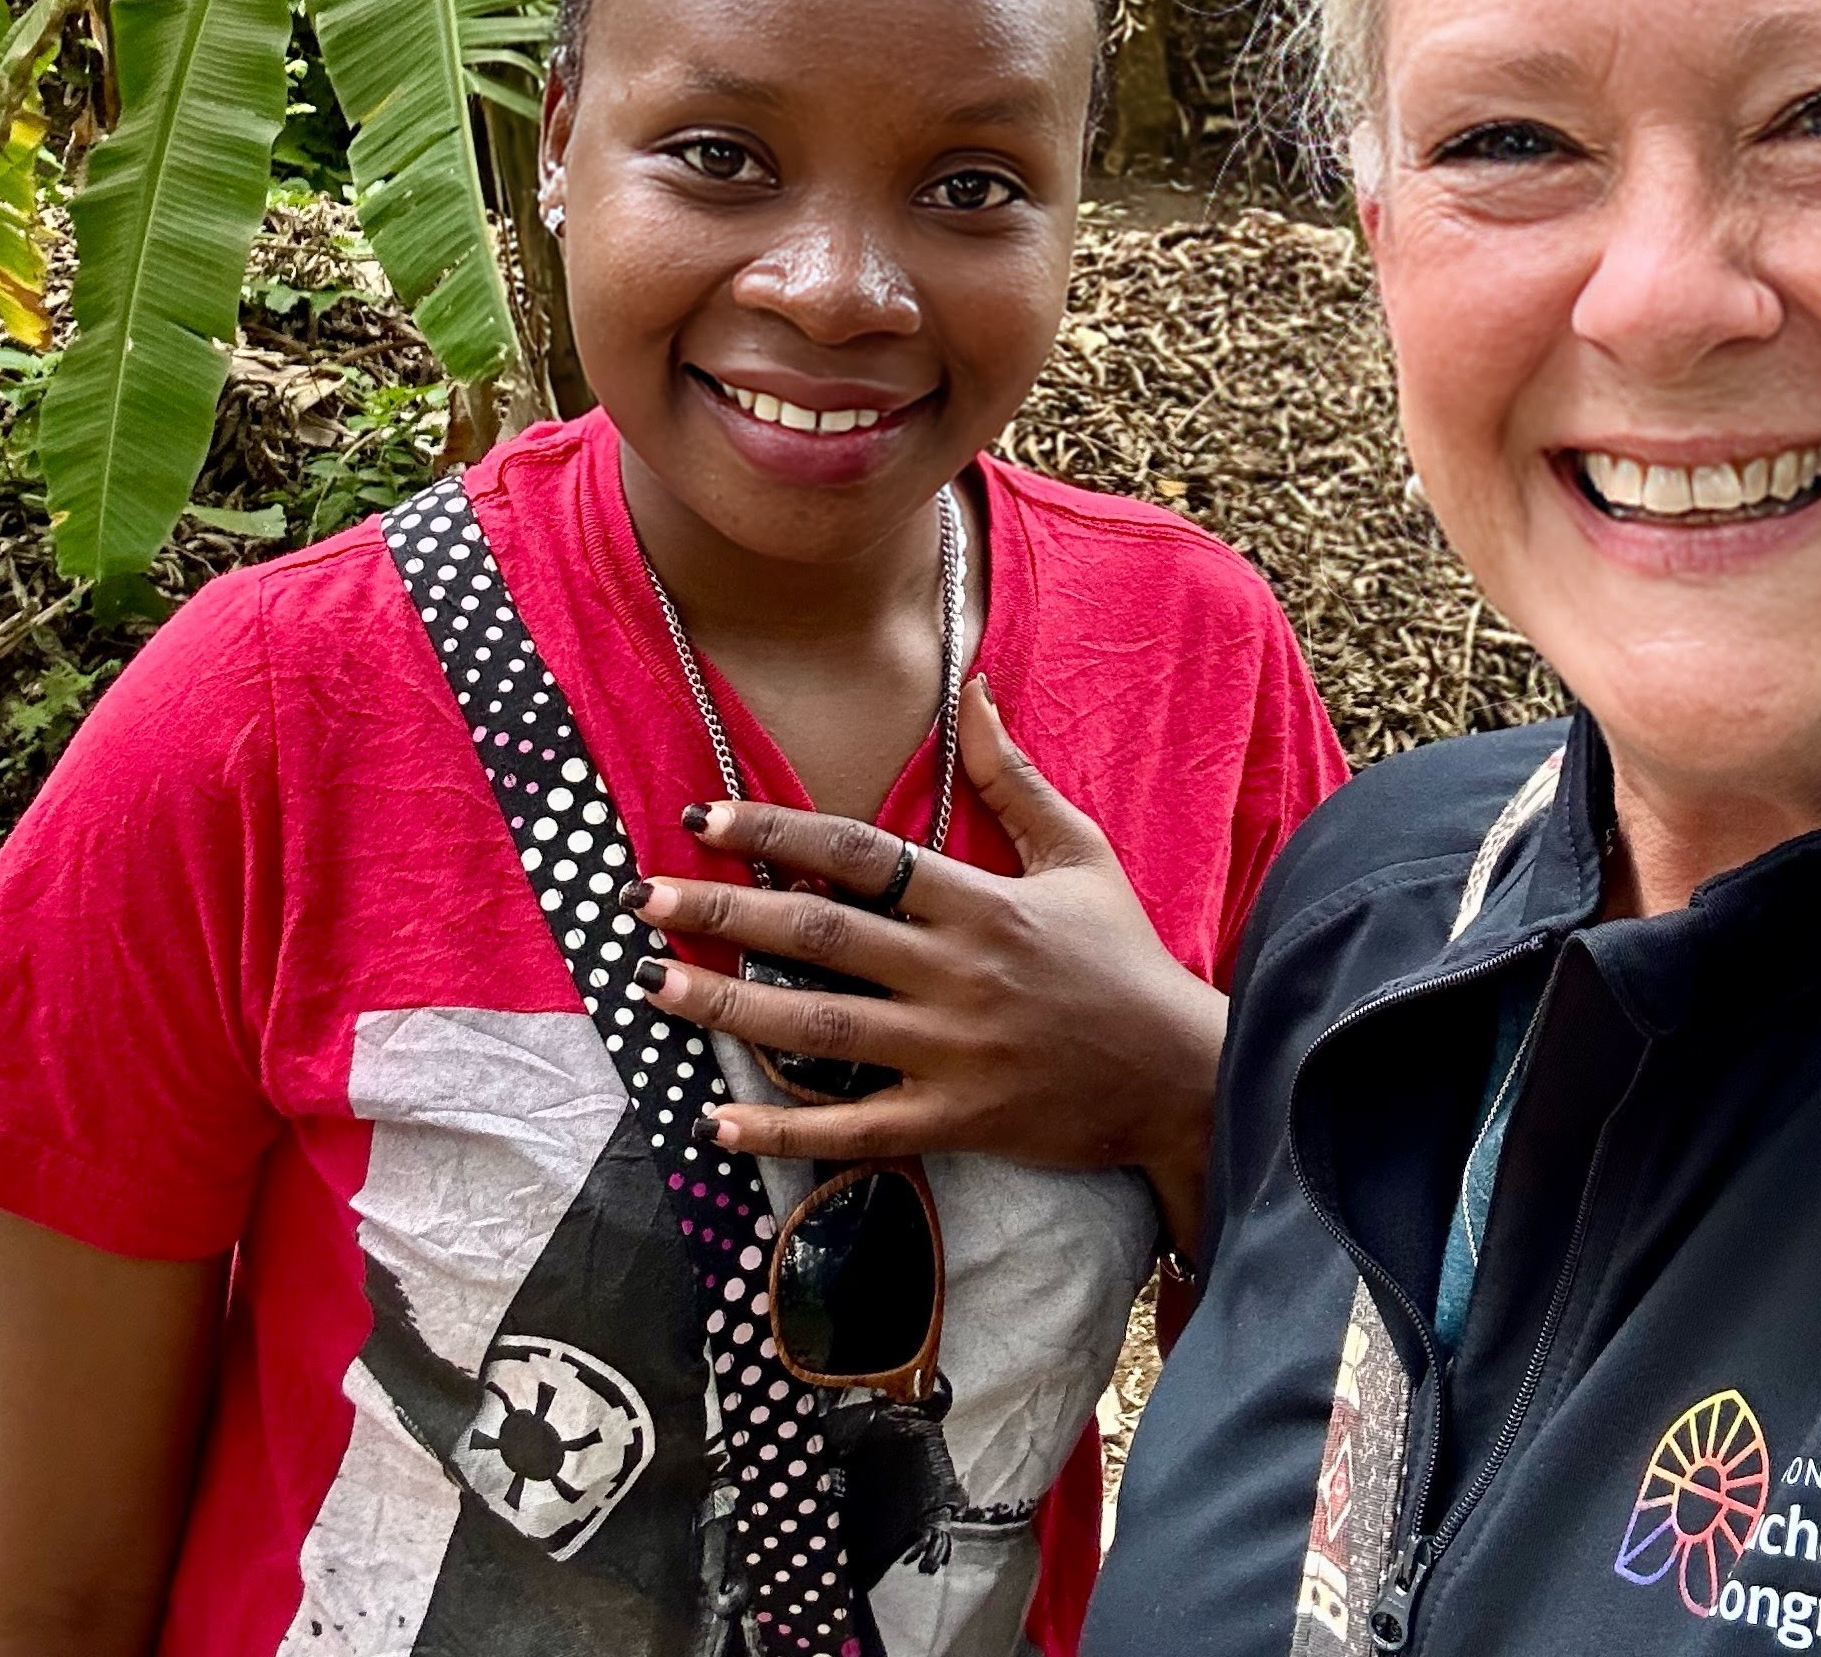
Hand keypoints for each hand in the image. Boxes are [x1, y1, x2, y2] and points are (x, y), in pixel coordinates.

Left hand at [622, 678, 1224, 1258]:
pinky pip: (855, 1131)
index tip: (704, 820)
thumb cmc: (1122, 956)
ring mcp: (952, 1052)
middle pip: (822, 936)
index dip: (777, 832)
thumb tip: (972, 690)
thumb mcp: (1078, 852)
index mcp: (980, 901)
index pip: (859, 855)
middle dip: (723, 913)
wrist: (1179, 1075)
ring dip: (729, 1008)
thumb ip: (1013, 777)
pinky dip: (784, 1131)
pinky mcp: (956, 1121)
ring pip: (822, 1030)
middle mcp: (956, 973)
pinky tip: (719, 1122)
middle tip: (641, 898)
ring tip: (654, 987)